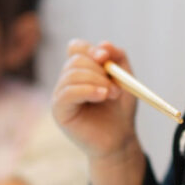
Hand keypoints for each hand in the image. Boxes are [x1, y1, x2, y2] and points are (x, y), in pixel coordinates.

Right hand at [51, 39, 145, 184]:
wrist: (120, 139)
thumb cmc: (120, 110)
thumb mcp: (125, 78)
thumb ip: (118, 58)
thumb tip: (103, 45)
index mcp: (80, 71)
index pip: (75, 48)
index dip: (89, 49)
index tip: (105, 57)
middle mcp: (66, 81)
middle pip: (75, 60)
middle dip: (99, 70)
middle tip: (117, 87)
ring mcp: (60, 95)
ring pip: (72, 74)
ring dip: (97, 81)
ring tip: (113, 94)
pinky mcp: (58, 111)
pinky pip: (67, 93)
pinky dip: (87, 90)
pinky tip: (102, 96)